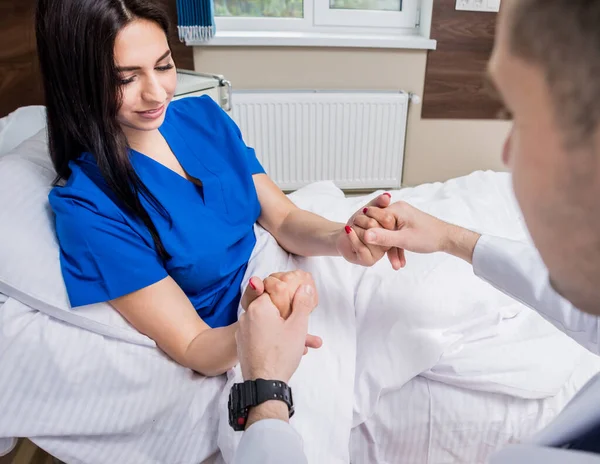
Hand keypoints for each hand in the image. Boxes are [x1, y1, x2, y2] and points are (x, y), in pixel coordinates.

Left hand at [236, 284, 321, 383]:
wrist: (264, 384)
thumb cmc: (281, 354)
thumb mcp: (298, 326)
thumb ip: (302, 303)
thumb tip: (304, 287)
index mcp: (258, 307)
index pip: (274, 292)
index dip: (288, 298)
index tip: (299, 307)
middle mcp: (246, 317)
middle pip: (271, 310)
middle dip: (290, 318)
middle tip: (306, 329)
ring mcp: (242, 332)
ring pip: (269, 325)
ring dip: (285, 332)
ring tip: (306, 345)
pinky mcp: (243, 345)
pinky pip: (261, 336)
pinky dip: (274, 340)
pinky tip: (290, 351)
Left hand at [336, 193, 393, 266]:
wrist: (343, 235)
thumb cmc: (357, 223)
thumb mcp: (368, 210)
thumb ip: (378, 203)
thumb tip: (387, 196)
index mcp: (392, 231)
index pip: (388, 219)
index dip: (373, 212)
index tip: (365, 211)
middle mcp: (388, 243)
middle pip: (376, 226)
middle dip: (362, 219)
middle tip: (357, 221)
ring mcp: (379, 253)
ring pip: (368, 235)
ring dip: (356, 228)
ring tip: (353, 228)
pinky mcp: (369, 260)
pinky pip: (361, 247)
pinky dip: (352, 237)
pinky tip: (348, 230)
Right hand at [361, 201, 480, 266]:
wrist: (447, 239)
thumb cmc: (429, 236)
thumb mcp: (403, 239)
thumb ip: (383, 237)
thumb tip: (365, 235)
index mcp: (396, 209)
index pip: (373, 218)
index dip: (370, 232)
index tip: (370, 246)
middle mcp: (397, 210)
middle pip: (381, 227)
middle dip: (383, 245)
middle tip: (382, 259)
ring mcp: (402, 217)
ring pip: (389, 234)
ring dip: (392, 251)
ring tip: (397, 266)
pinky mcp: (406, 224)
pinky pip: (396, 236)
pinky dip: (398, 248)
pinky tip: (400, 261)